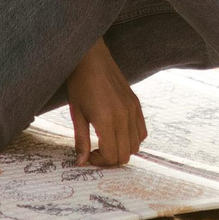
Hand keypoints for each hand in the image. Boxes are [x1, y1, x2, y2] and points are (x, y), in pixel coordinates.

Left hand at [63, 40, 145, 167]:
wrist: (90, 57)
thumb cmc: (79, 83)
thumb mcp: (76, 113)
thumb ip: (81, 140)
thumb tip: (81, 162)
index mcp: (107, 120)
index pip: (112, 156)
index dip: (99, 161)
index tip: (88, 155)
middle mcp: (124, 117)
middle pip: (126, 155)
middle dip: (110, 159)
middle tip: (96, 152)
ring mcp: (133, 110)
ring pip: (136, 145)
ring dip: (122, 150)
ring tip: (106, 142)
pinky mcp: (136, 104)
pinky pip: (142, 131)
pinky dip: (133, 138)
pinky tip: (117, 132)